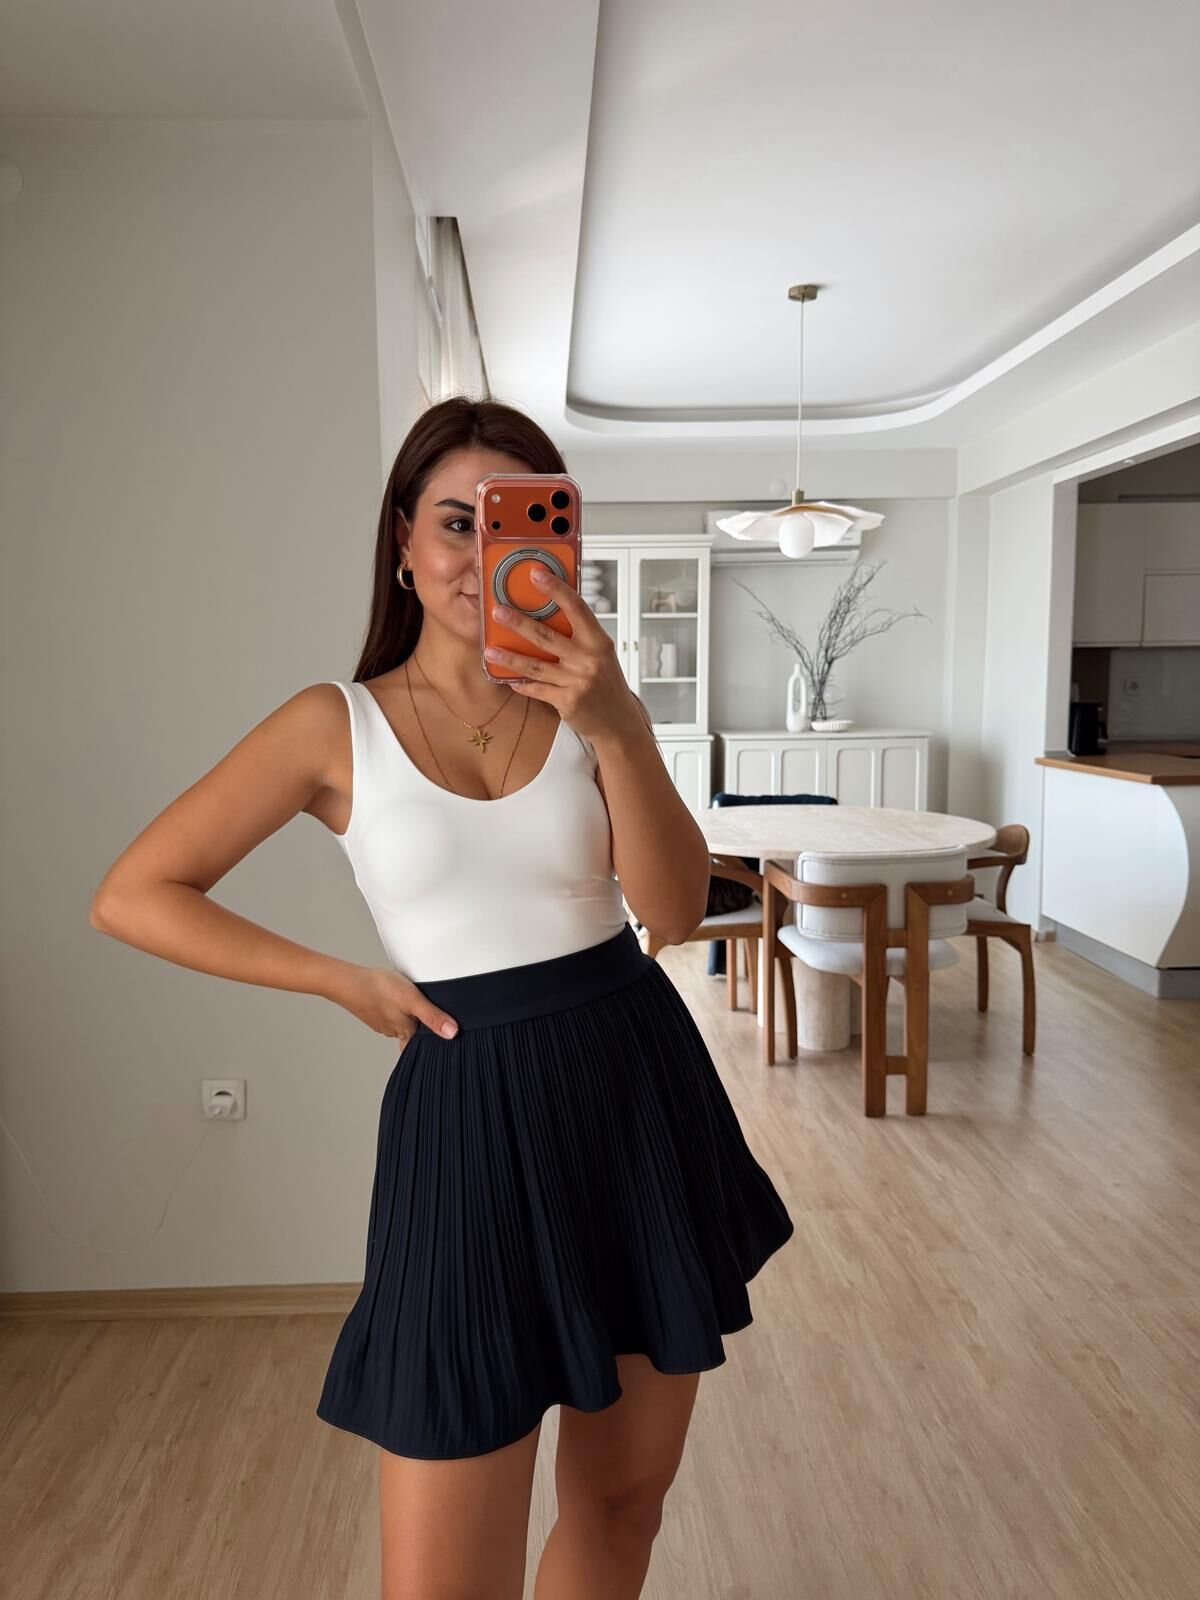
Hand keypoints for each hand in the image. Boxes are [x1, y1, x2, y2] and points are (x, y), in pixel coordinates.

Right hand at [335, 965, 458, 1043]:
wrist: (347, 981)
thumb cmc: (378, 989)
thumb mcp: (412, 999)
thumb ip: (432, 1016)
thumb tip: (453, 1033)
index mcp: (406, 1031)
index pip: (423, 1045)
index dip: (433, 1041)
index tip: (445, 1038)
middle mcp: (394, 1030)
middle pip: (414, 1034)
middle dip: (423, 1027)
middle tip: (434, 1017)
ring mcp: (383, 1021)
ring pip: (402, 1023)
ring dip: (410, 1016)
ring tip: (418, 1005)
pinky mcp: (375, 1011)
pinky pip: (390, 1014)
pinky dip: (396, 1008)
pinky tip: (397, 998)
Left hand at [484, 567, 642, 743]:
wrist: (618, 722)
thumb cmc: (606, 683)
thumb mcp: (600, 654)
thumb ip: (579, 636)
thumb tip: (549, 612)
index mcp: (598, 641)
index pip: (576, 608)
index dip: (556, 589)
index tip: (537, 574)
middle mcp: (589, 659)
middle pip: (547, 636)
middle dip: (519, 623)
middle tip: (498, 611)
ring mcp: (578, 681)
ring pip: (535, 666)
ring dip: (510, 657)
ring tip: (490, 650)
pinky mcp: (568, 701)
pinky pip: (537, 689)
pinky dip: (521, 684)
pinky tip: (508, 678)